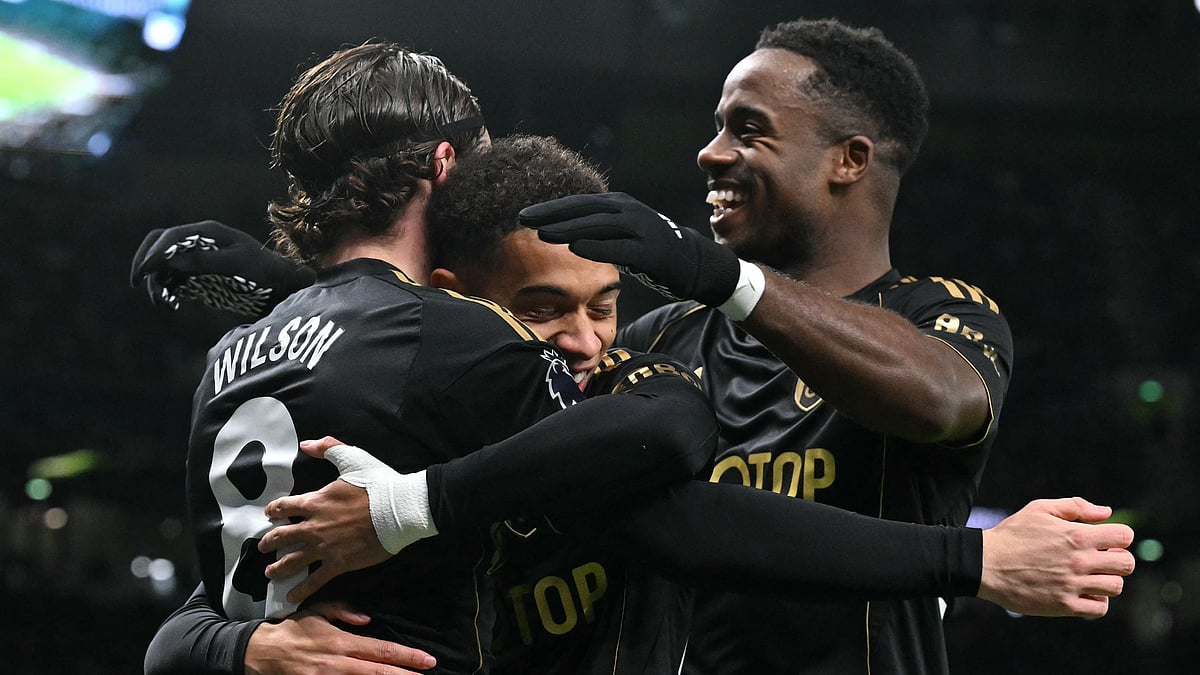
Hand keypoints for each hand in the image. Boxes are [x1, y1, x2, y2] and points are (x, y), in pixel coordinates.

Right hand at [130, 220, 314, 316]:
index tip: (144, 272)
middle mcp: (199, 240)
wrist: (281, 282)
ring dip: (157, 282)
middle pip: (160, 245)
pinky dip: (167, 289)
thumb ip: (205, 261)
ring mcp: (197, 256)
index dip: (154, 252)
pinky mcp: (198, 272)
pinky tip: (173, 305)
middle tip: (137, 285)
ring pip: (164, 264)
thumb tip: (171, 259)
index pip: (171, 236)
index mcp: (208, 232)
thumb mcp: (237, 264)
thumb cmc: (264, 269)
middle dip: (146, 264)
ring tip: (165, 304)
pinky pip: (173, 277)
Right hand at [246, 601, 435, 674]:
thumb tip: (367, 619)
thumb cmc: (293, 630)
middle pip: (378, 672)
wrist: (260, 652)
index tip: (426, 660)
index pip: (380, 650)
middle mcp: (337, 662)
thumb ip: (344, 611)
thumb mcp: (317, 611)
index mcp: (340, 641)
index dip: (406, 656)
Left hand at [260, 436, 436, 603]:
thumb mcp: (352, 458)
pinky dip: (302, 590)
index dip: (274, 510)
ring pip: (293, 560)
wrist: (399, 509)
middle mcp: (314, 526)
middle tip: (263, 547)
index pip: (285, 506)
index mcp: (316, 501)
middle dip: (269, 542)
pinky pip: (315, 580)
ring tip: (270, 573)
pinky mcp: (339, 563)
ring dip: (279, 568)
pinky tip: (291, 597)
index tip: (269, 514)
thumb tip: (305, 444)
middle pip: (282, 536)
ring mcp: (325, 547)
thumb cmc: (378, 483)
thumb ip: (327, 449)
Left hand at [519, 192, 740, 305]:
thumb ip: (598, 227)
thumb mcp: (623, 230)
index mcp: (619, 204)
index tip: (525, 213)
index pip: (578, 202)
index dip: (551, 207)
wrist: (693, 261)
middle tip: (524, 219)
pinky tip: (575, 248)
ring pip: (598, 226)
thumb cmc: (651, 249)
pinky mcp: (649, 251)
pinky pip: (619, 247)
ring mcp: (640, 229)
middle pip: (584, 209)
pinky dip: (596, 246)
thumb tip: (565, 228)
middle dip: (552, 214)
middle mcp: (628, 211)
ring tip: (542, 234)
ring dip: (568, 228)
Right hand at [977, 497, 1134, 617]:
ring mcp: (1073, 585)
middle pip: (1126, 564)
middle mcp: (1080, 561)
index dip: (1119, 537)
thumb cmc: (1012, 534)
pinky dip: (1096, 601)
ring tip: (1090, 576)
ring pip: (1116, 587)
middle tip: (1100, 559)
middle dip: (1117, 559)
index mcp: (1077, 535)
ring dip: (1107, 580)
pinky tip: (1082, 591)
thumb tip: (1106, 513)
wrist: (985, 563)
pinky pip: (1099, 608)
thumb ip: (1075, 506)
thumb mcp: (1039, 509)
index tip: (1106, 541)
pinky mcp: (1064, 605)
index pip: (1125, 536)